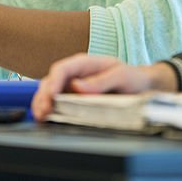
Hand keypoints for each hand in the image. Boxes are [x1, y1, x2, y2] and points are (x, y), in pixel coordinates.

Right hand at [32, 53, 177, 119]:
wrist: (140, 87)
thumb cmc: (131, 78)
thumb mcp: (121, 76)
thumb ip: (100, 81)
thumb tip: (78, 86)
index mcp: (84, 63)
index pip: (62, 69)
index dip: (53, 83)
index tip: (51, 96)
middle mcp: (74, 74)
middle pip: (51, 81)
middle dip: (43, 96)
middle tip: (43, 112)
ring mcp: (72, 86)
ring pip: (49, 92)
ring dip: (42, 104)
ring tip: (41, 117)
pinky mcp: (73, 99)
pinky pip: (56, 103)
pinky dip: (48, 110)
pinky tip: (46, 118)